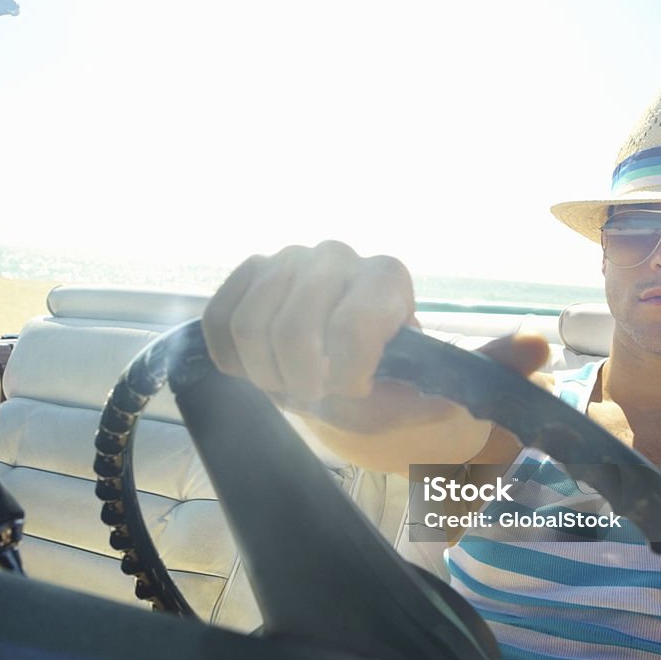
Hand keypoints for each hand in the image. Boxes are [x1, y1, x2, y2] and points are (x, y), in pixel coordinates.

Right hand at [203, 240, 413, 406]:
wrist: (343, 366)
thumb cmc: (374, 380)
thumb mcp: (402, 402)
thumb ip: (416, 405)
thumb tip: (442, 400)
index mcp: (386, 278)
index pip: (352, 328)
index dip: (344, 378)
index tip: (354, 390)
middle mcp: (337, 254)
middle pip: (291, 330)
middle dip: (295, 382)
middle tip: (312, 394)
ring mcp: (289, 257)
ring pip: (248, 325)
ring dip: (262, 374)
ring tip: (286, 381)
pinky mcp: (249, 271)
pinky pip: (218, 317)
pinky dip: (230, 358)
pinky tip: (254, 368)